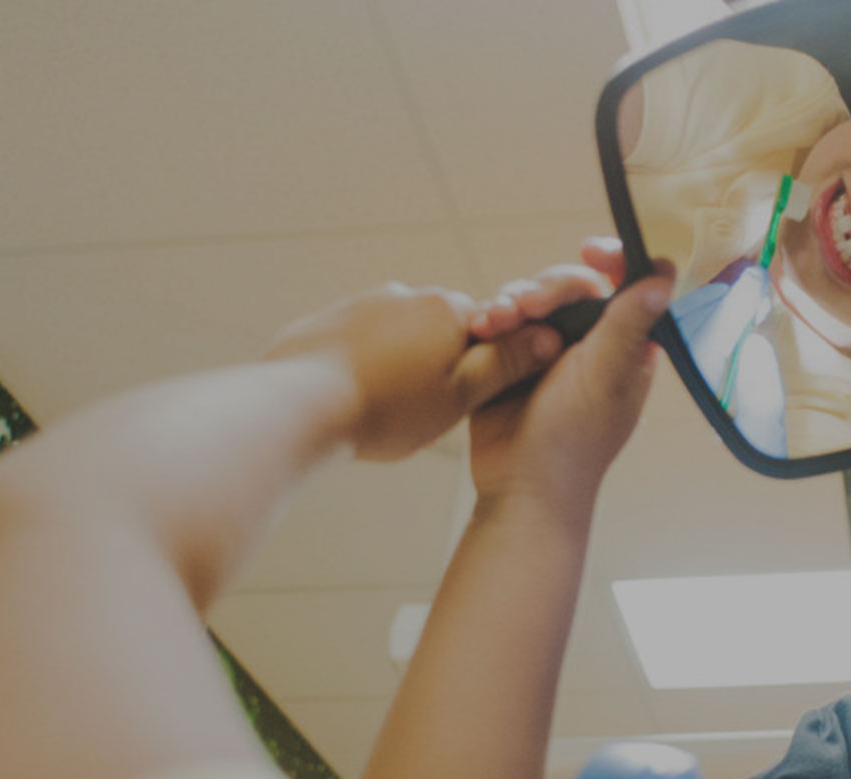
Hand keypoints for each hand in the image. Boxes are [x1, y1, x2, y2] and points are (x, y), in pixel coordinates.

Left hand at [265, 283, 562, 460]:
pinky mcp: (330, 318)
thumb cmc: (386, 410)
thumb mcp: (459, 397)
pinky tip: (353, 400)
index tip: (462, 401)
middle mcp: (410, 294)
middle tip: (420, 412)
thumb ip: (505, 364)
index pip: (489, 331)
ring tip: (382, 410)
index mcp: (449, 310)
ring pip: (401, 338)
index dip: (481, 370)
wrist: (300, 405)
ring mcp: (365, 302)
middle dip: (439, 368)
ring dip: (400, 368)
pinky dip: (364, 367)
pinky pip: (361, 342)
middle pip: (443, 332)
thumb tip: (551, 336)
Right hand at [468, 239, 673, 515]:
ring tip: (495, 321)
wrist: (521, 487)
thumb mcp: (605, 374)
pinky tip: (483, 327)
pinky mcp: (509, 362)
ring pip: (531, 301)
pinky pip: (501, 324)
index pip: (624, 286)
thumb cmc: (573, 439)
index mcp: (624, 346)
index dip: (611, 261)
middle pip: (569, 286)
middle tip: (527, 305)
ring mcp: (546, 353)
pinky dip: (492, 320)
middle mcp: (589, 345)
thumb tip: (664, 274)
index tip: (591, 250)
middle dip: (545, 288)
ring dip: (512, 302)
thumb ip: (630, 322)